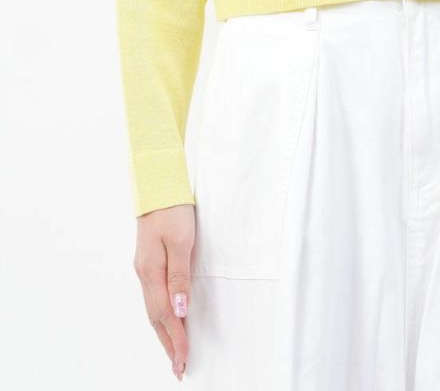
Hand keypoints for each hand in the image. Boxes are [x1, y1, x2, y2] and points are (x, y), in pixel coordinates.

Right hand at [133, 203, 194, 380]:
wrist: (158, 183)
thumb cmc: (172, 208)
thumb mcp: (181, 240)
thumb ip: (180, 276)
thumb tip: (179, 309)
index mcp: (151, 271)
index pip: (164, 314)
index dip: (175, 339)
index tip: (184, 360)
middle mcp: (145, 273)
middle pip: (155, 317)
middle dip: (167, 343)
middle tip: (179, 367)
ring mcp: (145, 266)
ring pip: (153, 307)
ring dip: (164, 331)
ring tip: (174, 351)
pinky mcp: (150, 259)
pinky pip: (154, 295)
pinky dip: (160, 313)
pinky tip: (167, 318)